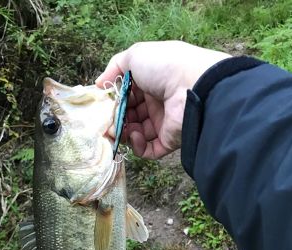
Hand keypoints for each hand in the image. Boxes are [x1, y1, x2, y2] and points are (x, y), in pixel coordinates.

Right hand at [96, 41, 230, 158]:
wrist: (192, 86)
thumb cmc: (164, 66)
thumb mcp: (134, 56)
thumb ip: (114, 68)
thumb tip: (99, 84)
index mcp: (152, 82)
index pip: (128, 95)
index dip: (115, 100)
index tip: (105, 104)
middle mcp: (158, 103)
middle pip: (131, 115)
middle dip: (116, 119)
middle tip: (107, 122)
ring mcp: (164, 123)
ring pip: (137, 133)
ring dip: (124, 133)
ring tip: (117, 130)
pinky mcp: (168, 141)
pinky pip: (148, 150)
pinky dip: (137, 146)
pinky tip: (134, 136)